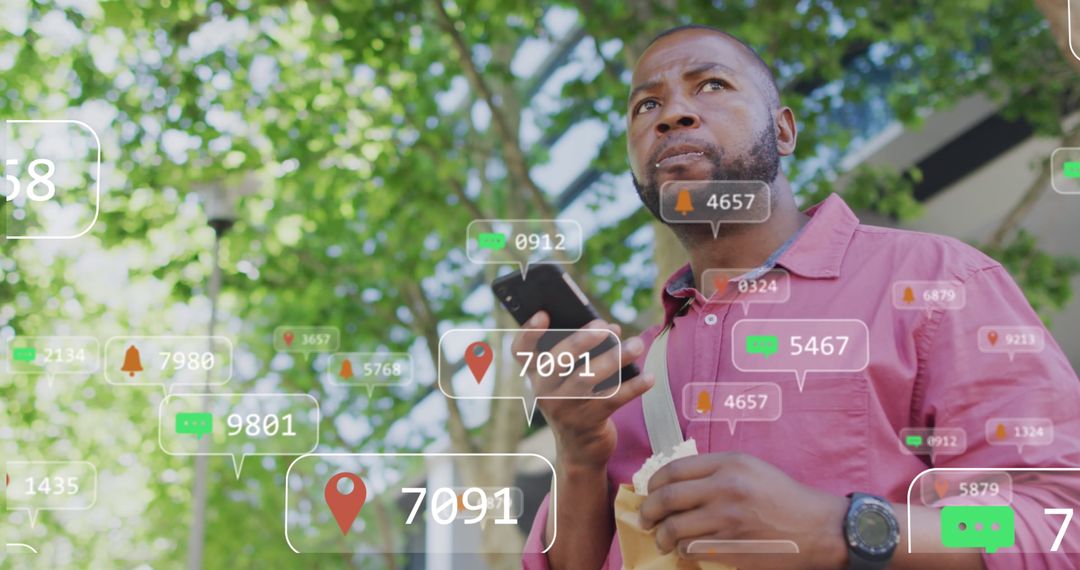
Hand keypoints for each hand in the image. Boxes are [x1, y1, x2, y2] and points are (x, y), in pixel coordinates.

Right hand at [511, 311, 652, 471]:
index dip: (529, 332)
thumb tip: (611, 328)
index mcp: (536, 374)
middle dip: (583, 340)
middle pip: (558, 361)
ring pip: (588, 378)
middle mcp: (544, 391)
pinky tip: (649, 377)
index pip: (521, 351)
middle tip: (607, 327)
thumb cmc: (577, 400)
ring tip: (637, 345)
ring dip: (615, 358)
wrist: (580, 450)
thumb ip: (581, 353)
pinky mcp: (588, 422)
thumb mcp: (568, 380)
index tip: (543, 314)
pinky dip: (633, 387)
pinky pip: (612, 399)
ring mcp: (565, 408)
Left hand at [639, 452, 848, 569]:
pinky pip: (691, 549)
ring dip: (662, 536)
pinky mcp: (732, 547)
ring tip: (662, 540)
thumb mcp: (751, 468)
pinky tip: (685, 550)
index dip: (654, 483)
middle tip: (645, 519)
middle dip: (648, 511)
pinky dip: (682, 551)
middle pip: (667, 498)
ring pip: (675, 528)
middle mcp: (725, 487)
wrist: (817, 527)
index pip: (674, 469)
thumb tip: (675, 482)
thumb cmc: (783, 496)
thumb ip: (715, 470)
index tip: (649, 492)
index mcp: (729, 463)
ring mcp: (727, 519)